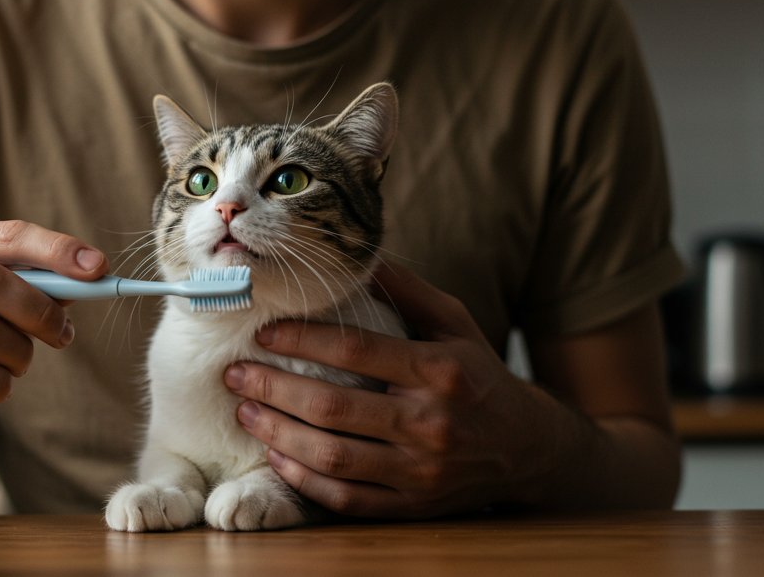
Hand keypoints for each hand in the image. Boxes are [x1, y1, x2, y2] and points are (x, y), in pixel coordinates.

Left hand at [223, 263, 563, 518]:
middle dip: (273, 388)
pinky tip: (275, 455)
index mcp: (440, 370)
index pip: (356, 350)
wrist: (528, 448)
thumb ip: (407, 290)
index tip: (263, 331)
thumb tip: (356, 257)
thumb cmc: (479, 375)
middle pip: (333, 407)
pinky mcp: (413, 506)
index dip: (302, 338)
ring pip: (332, 457)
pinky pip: (346, 498)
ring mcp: (421, 470)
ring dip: (278, 434)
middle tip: (235, 374)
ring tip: (245, 410)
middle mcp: (431, 422)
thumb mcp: (455, 324)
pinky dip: (303, 480)